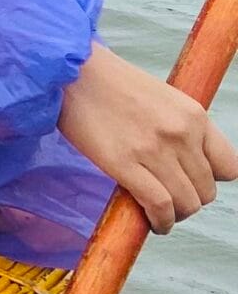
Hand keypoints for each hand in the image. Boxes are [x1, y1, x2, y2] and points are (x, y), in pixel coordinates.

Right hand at [58, 45, 237, 231]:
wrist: (71, 71)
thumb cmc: (110, 83)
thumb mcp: (162, 98)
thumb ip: (180, 128)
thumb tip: (184, 163)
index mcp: (195, 115)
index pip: (228, 167)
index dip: (211, 180)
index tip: (191, 181)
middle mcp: (181, 133)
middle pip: (206, 190)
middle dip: (190, 200)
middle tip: (169, 199)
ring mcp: (154, 149)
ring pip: (187, 203)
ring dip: (176, 215)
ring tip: (160, 212)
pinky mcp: (124, 163)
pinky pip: (159, 206)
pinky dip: (161, 221)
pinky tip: (154, 223)